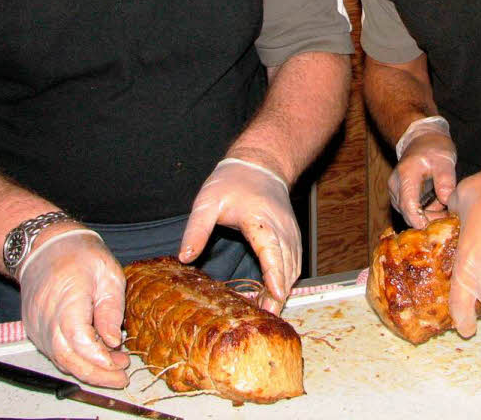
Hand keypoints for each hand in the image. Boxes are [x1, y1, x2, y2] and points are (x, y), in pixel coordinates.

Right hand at [19, 230, 129, 387]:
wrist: (44, 247)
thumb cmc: (78, 254)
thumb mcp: (107, 273)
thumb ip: (111, 308)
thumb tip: (114, 341)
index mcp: (66, 298)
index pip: (78, 339)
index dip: (99, 357)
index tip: (120, 363)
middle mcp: (45, 317)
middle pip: (67, 358)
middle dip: (96, 374)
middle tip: (122, 377)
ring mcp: (37, 326)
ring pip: (60, 360)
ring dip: (88, 370)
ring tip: (115, 369)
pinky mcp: (35, 331)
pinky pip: (55, 353)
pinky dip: (76, 361)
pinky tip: (97, 359)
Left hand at [179, 158, 300, 312]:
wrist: (260, 164)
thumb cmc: (232, 181)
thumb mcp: (207, 202)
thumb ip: (196, 230)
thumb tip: (185, 258)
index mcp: (259, 219)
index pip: (270, 249)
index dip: (274, 273)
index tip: (275, 294)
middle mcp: (280, 227)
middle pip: (285, 264)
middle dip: (279, 292)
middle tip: (266, 317)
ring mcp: (290, 231)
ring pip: (293, 266)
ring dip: (284, 288)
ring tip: (268, 310)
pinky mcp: (292, 235)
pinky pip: (294, 262)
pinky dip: (287, 279)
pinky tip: (275, 293)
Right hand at [389, 131, 456, 227]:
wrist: (421, 139)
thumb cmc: (434, 148)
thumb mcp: (445, 160)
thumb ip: (445, 180)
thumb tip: (446, 201)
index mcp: (406, 175)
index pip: (408, 205)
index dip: (420, 220)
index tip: (434, 229)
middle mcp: (396, 185)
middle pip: (408, 213)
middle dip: (428, 220)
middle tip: (448, 220)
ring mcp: (395, 191)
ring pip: (408, 214)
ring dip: (427, 217)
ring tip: (445, 210)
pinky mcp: (399, 196)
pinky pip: (410, 210)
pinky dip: (424, 213)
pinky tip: (438, 208)